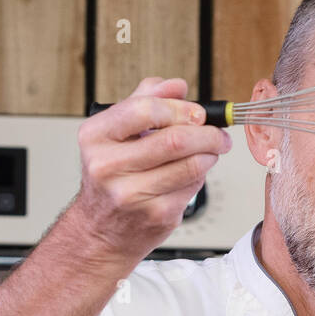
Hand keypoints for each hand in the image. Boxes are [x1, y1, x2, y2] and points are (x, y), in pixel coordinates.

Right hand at [72, 76, 231, 262]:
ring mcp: (131, 194)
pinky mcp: (155, 215)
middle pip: (174, 140)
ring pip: (189, 165)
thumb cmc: (111, 177)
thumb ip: (145, 101)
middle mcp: (107, 166)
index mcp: (96, 136)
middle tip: (218, 134)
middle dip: (207, 133)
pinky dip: (200, 177)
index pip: (144, 110)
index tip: (197, 113)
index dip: (179, 108)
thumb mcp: (115, 133)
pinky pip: (192, 188)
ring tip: (211, 151)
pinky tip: (194, 173)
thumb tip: (177, 85)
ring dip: (210, 154)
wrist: (100, 229)